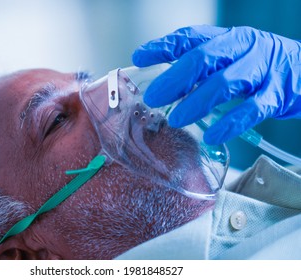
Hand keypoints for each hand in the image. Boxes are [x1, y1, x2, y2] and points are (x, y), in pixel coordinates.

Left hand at [132, 25, 300, 144]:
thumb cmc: (256, 67)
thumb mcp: (227, 58)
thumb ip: (198, 66)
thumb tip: (161, 79)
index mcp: (226, 38)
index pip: (189, 37)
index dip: (163, 46)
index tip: (139, 57)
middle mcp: (242, 47)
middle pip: (203, 58)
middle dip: (175, 79)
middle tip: (153, 97)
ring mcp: (261, 69)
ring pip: (225, 82)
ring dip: (197, 102)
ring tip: (176, 119)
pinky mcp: (277, 94)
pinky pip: (251, 109)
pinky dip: (230, 123)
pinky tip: (212, 135)